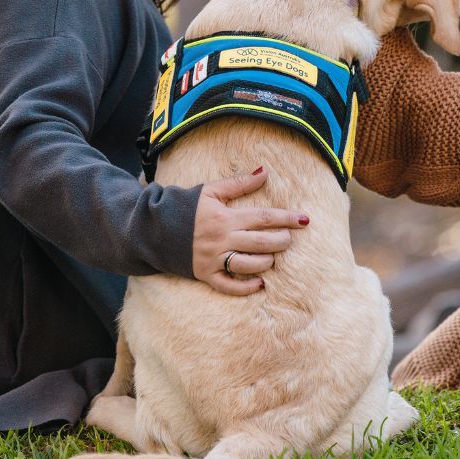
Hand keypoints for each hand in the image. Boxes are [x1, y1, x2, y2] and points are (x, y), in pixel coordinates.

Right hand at [192, 167, 309, 295]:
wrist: (155, 228)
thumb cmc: (186, 206)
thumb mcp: (211, 190)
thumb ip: (239, 183)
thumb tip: (265, 171)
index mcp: (226, 217)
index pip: (264, 218)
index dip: (286, 218)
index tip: (304, 219)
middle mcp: (222, 240)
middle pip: (261, 243)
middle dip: (281, 241)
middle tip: (289, 238)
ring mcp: (213, 259)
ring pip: (249, 265)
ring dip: (267, 262)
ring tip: (274, 257)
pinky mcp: (205, 275)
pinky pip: (229, 286)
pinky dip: (246, 287)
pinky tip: (260, 283)